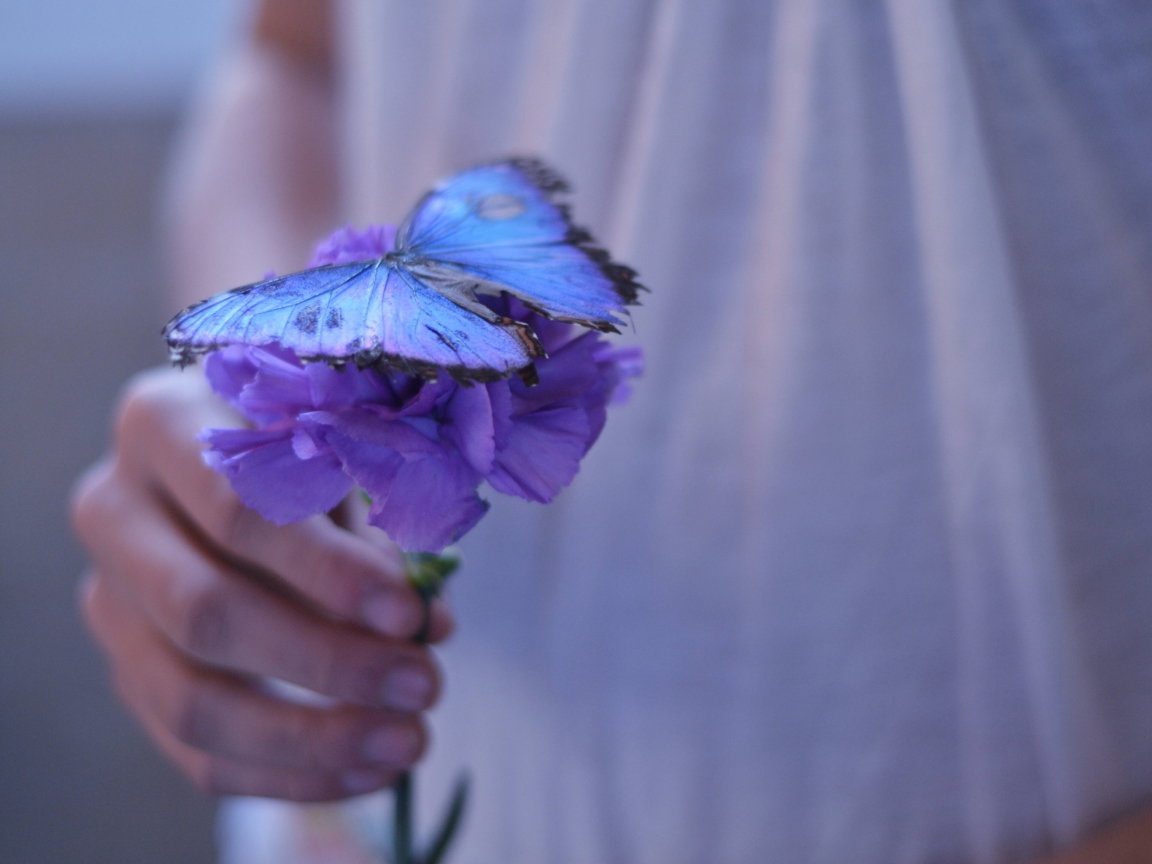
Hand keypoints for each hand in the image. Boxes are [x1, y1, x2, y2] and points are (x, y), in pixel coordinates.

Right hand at [71, 366, 451, 801]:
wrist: (231, 456)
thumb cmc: (304, 441)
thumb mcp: (341, 453)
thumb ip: (378, 527)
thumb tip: (428, 628)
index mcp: (163, 424)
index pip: (238, 511)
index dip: (326, 570)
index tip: (409, 612)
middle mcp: (114, 511)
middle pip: (205, 612)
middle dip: (326, 661)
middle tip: (424, 684)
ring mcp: (110, 600)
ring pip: (190, 698)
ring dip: (310, 737)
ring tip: (407, 741)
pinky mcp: (128, 670)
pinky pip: (195, 750)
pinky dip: (287, 772)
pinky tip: (365, 769)